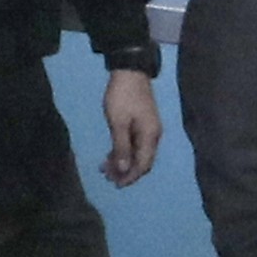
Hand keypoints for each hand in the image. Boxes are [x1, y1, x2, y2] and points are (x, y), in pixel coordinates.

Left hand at [99, 69, 161, 186]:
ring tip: (104, 168)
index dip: (130, 177)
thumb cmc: (122, 97)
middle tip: (107, 177)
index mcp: (150, 136)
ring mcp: (148, 130)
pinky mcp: (142, 124)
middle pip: (142, 161)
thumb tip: (124, 170)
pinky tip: (110, 155)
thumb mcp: (118, 123)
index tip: (116, 185)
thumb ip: (121, 147)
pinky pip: (134, 144)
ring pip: (137, 153)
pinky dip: (123, 152)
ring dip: (122, 162)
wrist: (130, 72)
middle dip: (126, 172)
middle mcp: (153, 135)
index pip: (143, 164)